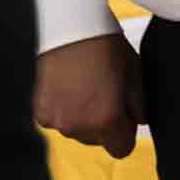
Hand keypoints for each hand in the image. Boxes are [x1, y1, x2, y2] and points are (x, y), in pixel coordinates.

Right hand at [35, 31, 142, 158]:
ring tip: (86, 87)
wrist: (71, 30)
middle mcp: (78, 127)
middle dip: (105, 123)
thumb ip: (139, 106)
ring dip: (83, 117)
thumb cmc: (107, 48)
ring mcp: (56, 122)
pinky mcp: (40, 113)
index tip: (125, 117)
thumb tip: (139, 122)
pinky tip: (69, 87)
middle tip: (106, 93)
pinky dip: (64, 109)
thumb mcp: (135, 75)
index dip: (126, 133)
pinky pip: (58, 120)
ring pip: (77, 131)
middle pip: (98, 140)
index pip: (121, 149)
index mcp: (106, 120)